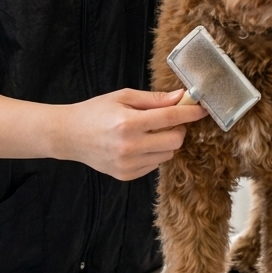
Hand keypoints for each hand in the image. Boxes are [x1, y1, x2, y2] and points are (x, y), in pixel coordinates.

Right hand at [53, 89, 205, 180]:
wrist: (69, 136)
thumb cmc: (95, 111)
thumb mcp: (123, 97)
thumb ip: (153, 99)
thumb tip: (180, 98)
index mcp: (128, 122)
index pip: (170, 118)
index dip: (190, 113)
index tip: (202, 109)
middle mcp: (130, 146)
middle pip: (175, 141)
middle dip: (178, 129)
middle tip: (169, 120)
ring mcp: (128, 164)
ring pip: (167, 154)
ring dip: (166, 142)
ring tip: (149, 132)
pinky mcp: (127, 175)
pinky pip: (154, 165)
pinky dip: (153, 154)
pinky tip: (138, 145)